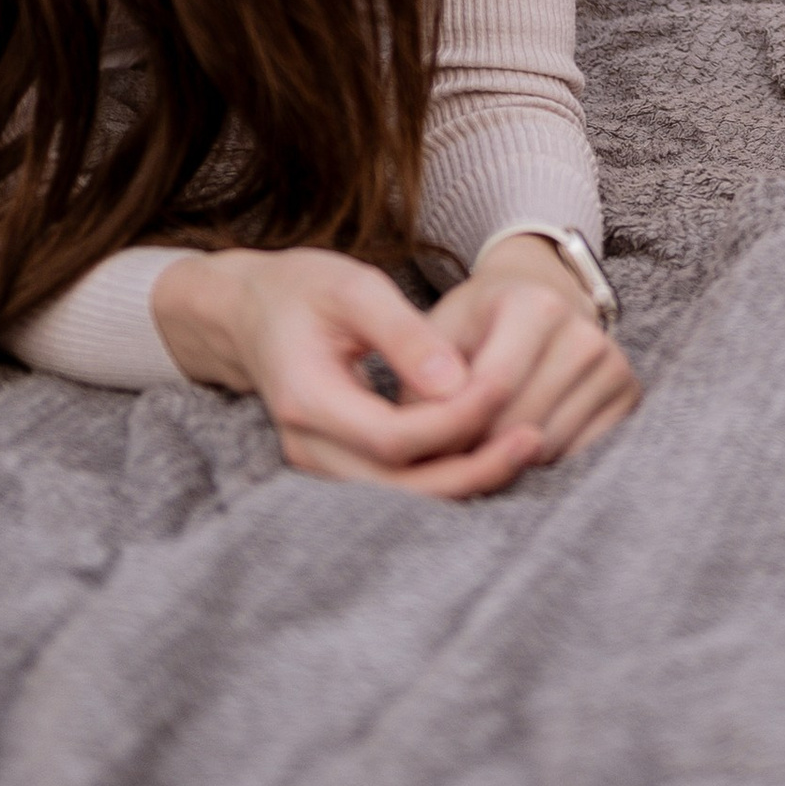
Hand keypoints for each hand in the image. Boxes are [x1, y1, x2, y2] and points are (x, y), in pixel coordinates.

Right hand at [152, 237, 638, 494]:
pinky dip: (444, 476)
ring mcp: (319, 463)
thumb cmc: (305, 288)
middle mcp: (307, 447)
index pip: (390, 437)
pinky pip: (396, 487)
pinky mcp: (338, 464)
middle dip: (469, 471)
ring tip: (528, 445)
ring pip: (399, 498)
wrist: (251, 311)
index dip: (452, 421)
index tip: (503, 388)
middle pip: (396, 488)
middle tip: (533, 439)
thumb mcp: (354, 287)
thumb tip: (458, 382)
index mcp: (306, 400)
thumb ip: (404, 334)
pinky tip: (493, 451)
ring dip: (464, 480)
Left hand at [433, 234, 641, 465]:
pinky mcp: (630, 395)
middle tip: (448, 452)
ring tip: (481, 444)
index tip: (427, 439)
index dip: (454, 426)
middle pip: (522, 423)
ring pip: (547, 446)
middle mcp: (585, 331)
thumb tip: (415, 434)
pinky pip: (577, 456)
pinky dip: (541, 462)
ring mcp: (614, 364)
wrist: (540, 299)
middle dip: (477, 448)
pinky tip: (518, 443)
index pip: (494, 388)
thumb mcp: (438, 330)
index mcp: (536, 304)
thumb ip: (421, 377)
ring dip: (507, 459)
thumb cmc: (477, 321)